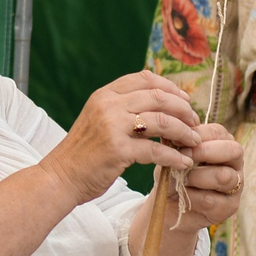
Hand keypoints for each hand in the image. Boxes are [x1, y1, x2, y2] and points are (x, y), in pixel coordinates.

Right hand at [47, 73, 202, 203]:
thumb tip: (158, 106)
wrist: (60, 177)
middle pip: (158, 96)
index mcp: (104, 95)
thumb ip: (122, 109)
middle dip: (183, 109)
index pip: (144, 78)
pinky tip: (183, 162)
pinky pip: (156, 150)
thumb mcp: (98, 120)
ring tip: (194, 141)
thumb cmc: (83, 153)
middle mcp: (108, 105)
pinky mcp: (117, 150)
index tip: (185, 100)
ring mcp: (112, 126)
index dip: (170, 87)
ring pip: (161, 121)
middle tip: (195, 122)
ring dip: (184, 131)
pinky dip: (174, 156)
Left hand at [166, 125, 242, 233]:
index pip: (218, 132)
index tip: (176, 140)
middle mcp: (235, 163)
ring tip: (181, 179)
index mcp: (222, 144)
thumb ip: (176, 144)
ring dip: (198, 177)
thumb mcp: (171, 156)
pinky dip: (192, 196)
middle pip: (233, 150)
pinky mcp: (230, 207)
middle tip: (183, 158)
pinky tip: (182, 195)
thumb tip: (176, 131)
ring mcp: (236, 186)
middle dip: (205, 152)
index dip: (198, 135)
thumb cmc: (173, 175)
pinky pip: (211, 200)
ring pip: (224, 176)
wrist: (168, 205)